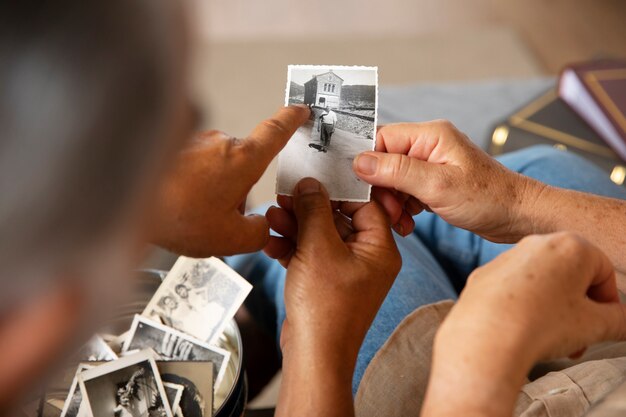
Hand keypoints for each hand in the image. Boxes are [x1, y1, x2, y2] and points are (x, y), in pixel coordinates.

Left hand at [149, 105, 309, 256]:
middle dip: (236, 191)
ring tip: (187, 215)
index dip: (291, 120)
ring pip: (216, 168)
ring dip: (210, 190)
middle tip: (217, 219)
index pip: (276, 132)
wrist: (123, 203)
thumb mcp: (231, 239)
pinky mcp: (173, 148)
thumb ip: (258, 233)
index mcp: (243, 160)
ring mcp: (194, 143)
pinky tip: (174, 207)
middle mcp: (220, 144)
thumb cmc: (176, 216)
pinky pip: (192, 167)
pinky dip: (189, 186)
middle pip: (242, 166)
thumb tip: (260, 227)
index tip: (300, 111)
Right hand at [267, 178, 400, 416]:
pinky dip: (292, 247)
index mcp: (379, 249)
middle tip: (284, 197)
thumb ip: (314, 210)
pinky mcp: (327, 282)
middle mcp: (367, 258)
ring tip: (271, 218)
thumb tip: (310, 184)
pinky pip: (311, 254)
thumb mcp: (318, 248)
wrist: (313, 355)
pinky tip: (271, 241)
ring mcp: (346, 271)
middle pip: (338, 218)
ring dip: (294, 226)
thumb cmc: (325, 308)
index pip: (364, 204)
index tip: (313, 177)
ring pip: (320, 236)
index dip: (337, 189)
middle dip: (307, 209)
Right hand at [353, 121, 542, 242]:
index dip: (367, 163)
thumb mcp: (438, 186)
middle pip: (383, 160)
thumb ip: (397, 171)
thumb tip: (360, 162)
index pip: (380, 138)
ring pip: (392, 178)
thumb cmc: (489, 198)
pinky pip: (405, 190)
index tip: (363, 187)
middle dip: (381, 189)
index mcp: (430, 135)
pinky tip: (409, 222)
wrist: (519, 216)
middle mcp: (428, 144)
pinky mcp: (434, 181)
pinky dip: (402, 207)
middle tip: (389, 212)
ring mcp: (431, 163)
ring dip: (391, 202)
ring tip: (401, 221)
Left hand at [423, 232, 625, 416]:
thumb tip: (623, 321)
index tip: (603, 326)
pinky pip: (512, 291)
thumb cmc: (541, 325)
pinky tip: (520, 332)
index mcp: (570, 246)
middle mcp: (536, 244)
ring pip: (540, 284)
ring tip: (549, 342)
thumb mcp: (595, 326)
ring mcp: (505, 258)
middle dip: (578, 310)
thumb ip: (619, 321)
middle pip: (569, 277)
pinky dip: (521, 309)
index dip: (608, 304)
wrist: (485, 338)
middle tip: (578, 340)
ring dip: (551, 311)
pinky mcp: (482, 276)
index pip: (603, 272)